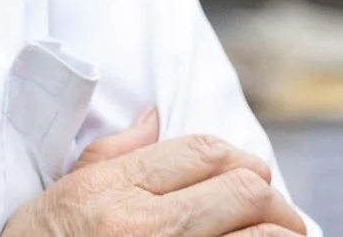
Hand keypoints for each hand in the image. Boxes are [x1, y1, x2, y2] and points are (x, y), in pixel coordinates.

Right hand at [0, 106, 307, 236]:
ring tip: (280, 235)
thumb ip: (113, 154)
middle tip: (274, 210)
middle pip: (245, 190)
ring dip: (280, 232)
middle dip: (269, 197)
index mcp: (113, 192)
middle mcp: (145, 229)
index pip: (204, 152)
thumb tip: (152, 117)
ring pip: (261, 235)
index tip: (246, 173)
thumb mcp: (62, 196)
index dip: (236, 157)